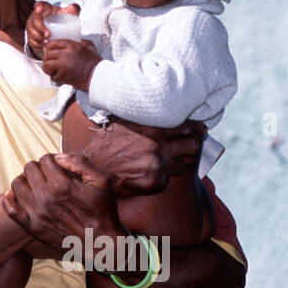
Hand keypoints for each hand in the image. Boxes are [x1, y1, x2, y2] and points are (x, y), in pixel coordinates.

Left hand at [2, 153, 115, 250]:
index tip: (58, 169)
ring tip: (36, 186)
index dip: (52, 161)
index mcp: (62, 185)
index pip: (45, 159)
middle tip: (48, 177)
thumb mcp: (101, 181)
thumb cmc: (103, 212)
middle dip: (38, 169)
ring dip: (25, 181)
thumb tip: (58, 157)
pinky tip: (21, 196)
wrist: (100, 243)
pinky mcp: (32, 227)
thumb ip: (79, 163)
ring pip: (17, 184)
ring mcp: (37, 213)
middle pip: (29, 169)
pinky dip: (10, 198)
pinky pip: (10, 208)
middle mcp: (46, 198)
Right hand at [25, 1, 78, 59]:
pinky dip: (36, 44)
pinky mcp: (32, 36)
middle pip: (34, 20)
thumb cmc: (61, 18)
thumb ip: (73, 9)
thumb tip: (72, 7)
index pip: (39, 5)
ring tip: (47, 42)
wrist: (57, 28)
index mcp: (44, 9)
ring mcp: (32, 27)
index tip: (40, 8)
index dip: (38, 6)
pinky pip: (31, 40)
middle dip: (40, 28)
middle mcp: (36, 16)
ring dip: (37, 37)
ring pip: (30, 31)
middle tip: (49, 34)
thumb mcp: (67, 13)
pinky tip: (43, 46)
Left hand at [40, 38, 100, 89]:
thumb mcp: (90, 47)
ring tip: (49, 68)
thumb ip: (82, 42)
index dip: (48, 46)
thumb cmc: (95, 62)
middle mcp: (66, 54)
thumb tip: (79, 39)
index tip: (47, 49)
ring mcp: (63, 65)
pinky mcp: (63, 76)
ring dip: (47, 66)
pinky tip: (56, 75)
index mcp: (72, 46)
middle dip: (46, 57)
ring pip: (46, 64)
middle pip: (48, 53)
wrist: (97, 75)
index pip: (54, 43)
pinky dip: (53, 76)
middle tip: (48, 59)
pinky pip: (52, 75)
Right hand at [80, 117, 206, 195]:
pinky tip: (148, 174)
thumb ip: (142, 115)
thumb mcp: (122, 120)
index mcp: (153, 128)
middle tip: (187, 147)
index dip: (193, 129)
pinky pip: (167, 180)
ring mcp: (158, 166)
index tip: (195, 131)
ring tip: (164, 162)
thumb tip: (156, 104)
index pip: (187, 127)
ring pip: (182, 165)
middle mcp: (158, 146)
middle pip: (193, 145)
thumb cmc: (105, 143)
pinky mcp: (154, 183)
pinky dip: (160, 178)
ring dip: (176, 163)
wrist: (91, 167)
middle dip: (192, 146)